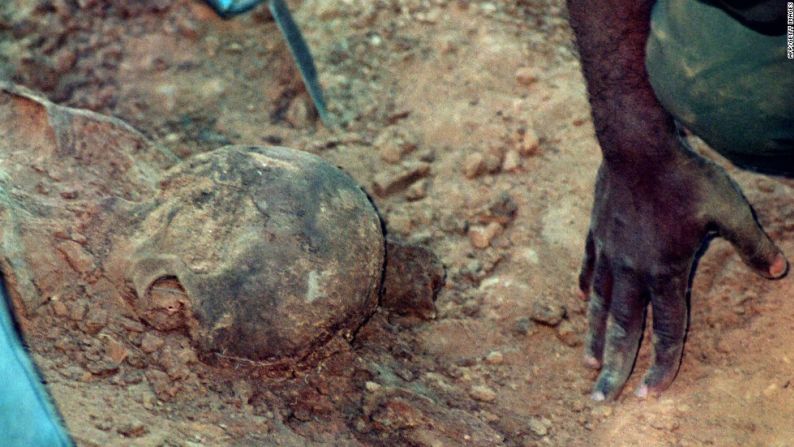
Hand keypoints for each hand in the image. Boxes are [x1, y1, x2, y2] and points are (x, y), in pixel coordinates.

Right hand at [577, 142, 787, 400]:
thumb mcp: (730, 210)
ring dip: (594, 337)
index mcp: (664, 270)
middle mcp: (632, 270)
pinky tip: (583, 300)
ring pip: (599, 305)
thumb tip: (778, 270)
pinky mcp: (596, 234)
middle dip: (613, 367)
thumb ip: (751, 244)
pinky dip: (588, 290)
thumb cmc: (686, 177)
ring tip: (586, 362)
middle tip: (599, 397)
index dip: (660, 365)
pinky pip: (590, 270)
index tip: (648, 394)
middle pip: (623, 328)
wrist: (637, 145)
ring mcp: (609, 253)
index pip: (665, 329)